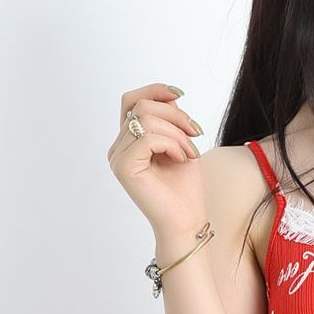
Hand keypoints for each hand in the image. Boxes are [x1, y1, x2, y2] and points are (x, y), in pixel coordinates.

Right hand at [107, 82, 206, 240]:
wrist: (187, 222)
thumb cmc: (185, 188)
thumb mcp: (181, 142)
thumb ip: (170, 118)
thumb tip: (168, 95)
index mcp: (128, 142)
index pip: (132, 101)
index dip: (154, 91)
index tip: (180, 95)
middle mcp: (118, 148)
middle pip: (142, 106)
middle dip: (174, 115)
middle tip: (195, 134)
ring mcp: (118, 158)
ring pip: (146, 119)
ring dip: (176, 132)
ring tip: (189, 152)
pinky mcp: (124, 167)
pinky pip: (148, 137)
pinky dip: (171, 144)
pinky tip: (180, 159)